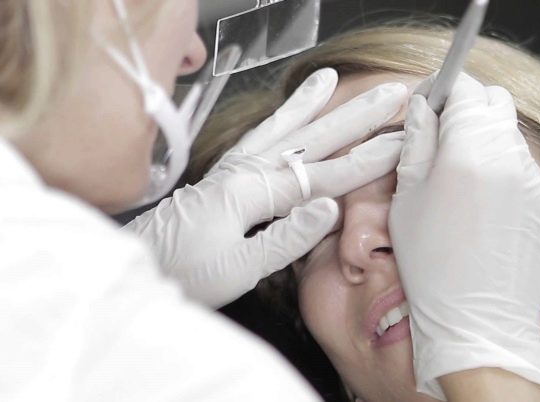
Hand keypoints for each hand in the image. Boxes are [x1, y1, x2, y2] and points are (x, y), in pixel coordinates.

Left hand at [127, 68, 407, 307]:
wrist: (140, 268)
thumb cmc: (184, 274)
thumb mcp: (238, 268)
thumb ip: (286, 238)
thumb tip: (330, 208)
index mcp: (250, 192)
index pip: (322, 175)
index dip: (365, 160)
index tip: (399, 144)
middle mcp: (243, 171)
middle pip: (309, 139)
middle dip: (354, 117)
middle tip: (389, 95)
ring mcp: (231, 170)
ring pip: (281, 130)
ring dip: (311, 105)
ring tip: (332, 79)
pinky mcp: (223, 177)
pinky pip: (256, 137)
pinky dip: (276, 120)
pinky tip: (287, 113)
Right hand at [389, 73, 539, 398]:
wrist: (479, 322)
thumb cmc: (433, 266)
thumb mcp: (408, 198)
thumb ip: (416, 141)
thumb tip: (423, 106)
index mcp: (470, 149)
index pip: (465, 87)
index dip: (443, 91)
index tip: (430, 104)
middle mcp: (512, 157)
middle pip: (494, 104)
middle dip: (468, 111)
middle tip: (442, 142)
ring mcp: (538, 180)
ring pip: (511, 137)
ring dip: (486, 143)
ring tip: (461, 183)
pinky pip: (526, 170)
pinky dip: (505, 172)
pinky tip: (485, 208)